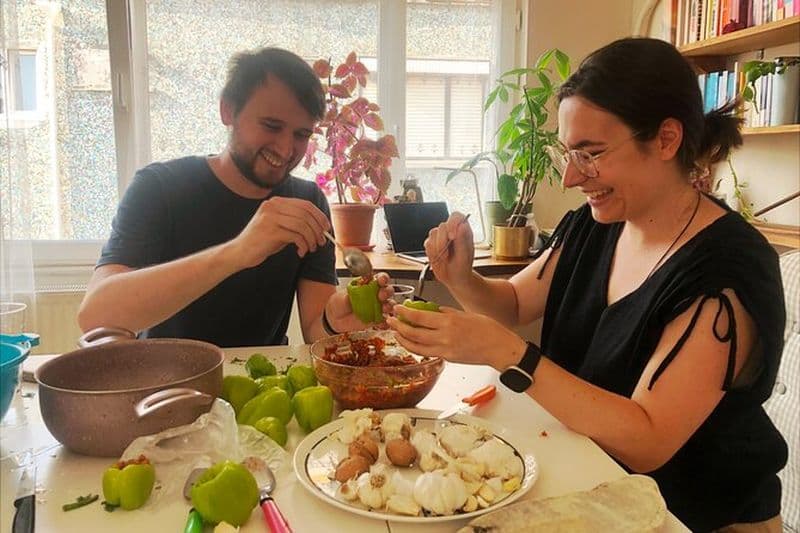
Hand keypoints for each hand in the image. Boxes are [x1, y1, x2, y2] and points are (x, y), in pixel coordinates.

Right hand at [229, 197, 329, 268]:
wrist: (240, 253)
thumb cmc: (262, 241)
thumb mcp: (279, 226)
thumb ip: (295, 221)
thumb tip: (320, 226)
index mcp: (276, 202)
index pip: (305, 204)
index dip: (319, 216)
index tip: (326, 228)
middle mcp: (272, 206)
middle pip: (306, 214)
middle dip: (317, 229)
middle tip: (321, 242)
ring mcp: (270, 217)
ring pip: (302, 225)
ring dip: (311, 239)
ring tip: (311, 249)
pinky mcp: (270, 231)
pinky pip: (296, 236)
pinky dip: (303, 245)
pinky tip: (301, 252)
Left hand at [327, 272, 394, 330]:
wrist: (335, 318)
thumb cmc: (339, 303)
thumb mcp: (341, 298)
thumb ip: (348, 296)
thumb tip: (352, 295)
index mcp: (369, 284)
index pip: (380, 279)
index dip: (383, 278)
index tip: (381, 280)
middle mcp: (376, 294)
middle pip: (388, 290)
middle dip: (387, 292)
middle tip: (381, 295)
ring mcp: (378, 307)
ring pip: (389, 304)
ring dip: (389, 306)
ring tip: (384, 308)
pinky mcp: (377, 319)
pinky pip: (385, 320)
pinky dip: (386, 321)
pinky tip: (384, 322)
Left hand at [385, 304, 522, 369]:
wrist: (499, 348)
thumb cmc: (488, 330)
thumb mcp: (465, 314)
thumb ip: (446, 313)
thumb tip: (431, 310)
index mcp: (449, 322)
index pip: (419, 317)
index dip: (404, 313)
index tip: (397, 308)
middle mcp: (444, 337)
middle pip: (413, 333)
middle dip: (398, 326)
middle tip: (390, 320)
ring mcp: (445, 350)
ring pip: (416, 347)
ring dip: (404, 339)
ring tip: (397, 332)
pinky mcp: (447, 359)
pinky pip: (427, 353)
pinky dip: (416, 348)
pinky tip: (412, 343)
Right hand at [424, 212, 473, 285]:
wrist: (455, 278)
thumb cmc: (463, 267)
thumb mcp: (465, 255)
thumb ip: (463, 240)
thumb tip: (462, 226)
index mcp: (463, 230)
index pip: (456, 216)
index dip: (452, 223)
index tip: (452, 236)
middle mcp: (451, 231)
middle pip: (442, 226)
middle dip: (443, 242)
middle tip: (448, 254)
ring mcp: (440, 237)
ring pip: (433, 234)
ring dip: (438, 249)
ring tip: (445, 258)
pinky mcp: (432, 244)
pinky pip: (427, 244)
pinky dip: (432, 253)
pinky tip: (439, 258)